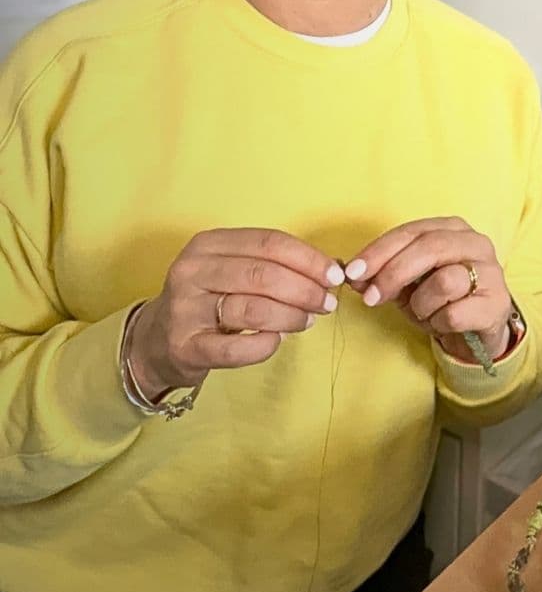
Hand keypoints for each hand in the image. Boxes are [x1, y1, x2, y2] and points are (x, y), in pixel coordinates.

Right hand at [128, 228, 343, 400]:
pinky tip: (277, 341)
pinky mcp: (185, 347)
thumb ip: (273, 265)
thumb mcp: (232, 270)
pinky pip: (236, 348)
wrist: (157, 341)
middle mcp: (192, 271)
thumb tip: (330, 269)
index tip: (334, 274)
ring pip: (253, 309)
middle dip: (305, 289)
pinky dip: (265, 345)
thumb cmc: (208, 300)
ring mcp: (185, 309)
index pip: (268, 243)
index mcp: (207, 244)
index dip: (308, 258)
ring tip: (308, 321)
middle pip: (264, 274)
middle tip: (327, 303)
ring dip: (292, 316)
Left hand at [345, 217, 512, 364]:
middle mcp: (475, 242)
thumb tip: (354, 275)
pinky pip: (454, 313)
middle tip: (371, 298)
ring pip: (443, 281)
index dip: (379, 251)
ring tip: (423, 312)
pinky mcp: (497, 303)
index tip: (353, 271)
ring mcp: (490, 272)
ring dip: (421, 304)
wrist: (477, 332)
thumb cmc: (440, 300)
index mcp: (452, 229)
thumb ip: (383, 274)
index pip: (411, 231)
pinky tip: (441, 324)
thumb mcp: (408, 284)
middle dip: (393, 273)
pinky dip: (438, 322)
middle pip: (429, 248)